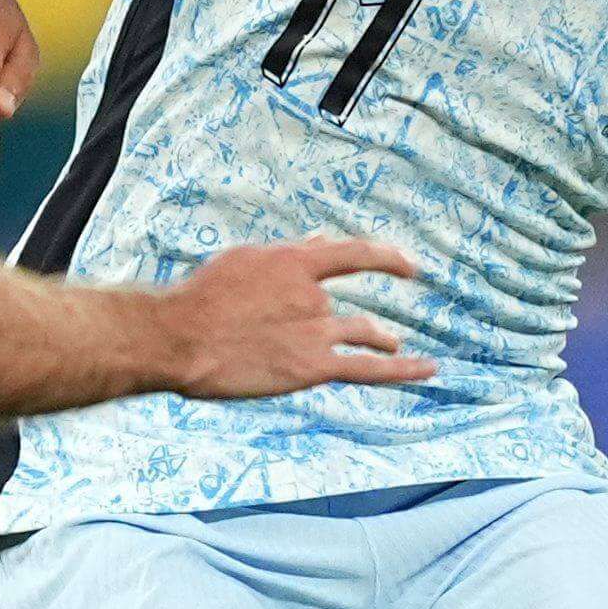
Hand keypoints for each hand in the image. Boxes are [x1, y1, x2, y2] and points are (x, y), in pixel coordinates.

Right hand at [152, 236, 437, 399]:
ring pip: (365, 333)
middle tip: (370, 330)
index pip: (353, 253)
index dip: (386, 257)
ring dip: (382, 339)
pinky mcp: (313, 367)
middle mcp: (312, 294)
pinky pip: (368, 368)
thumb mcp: (244, 261)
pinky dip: (402, 368)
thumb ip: (288, 253)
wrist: (180, 339)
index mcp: (294, 261)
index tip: (407, 264)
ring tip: (395, 344)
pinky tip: (427, 368)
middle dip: (349, 321)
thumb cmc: (201, 298)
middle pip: (344, 307)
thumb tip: (320, 240)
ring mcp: (316, 330)